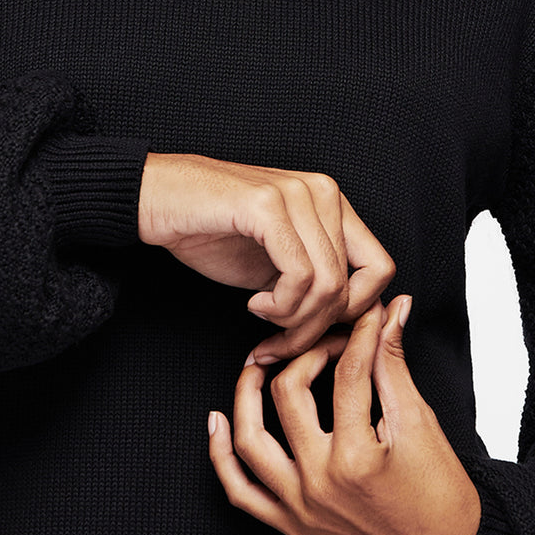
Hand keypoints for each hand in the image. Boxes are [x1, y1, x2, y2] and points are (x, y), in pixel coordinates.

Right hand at [139, 152, 394, 360]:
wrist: (154, 200)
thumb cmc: (209, 231)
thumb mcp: (274, 263)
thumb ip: (314, 281)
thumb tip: (351, 325)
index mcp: (330, 202)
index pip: (380, 268)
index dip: (354, 313)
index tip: (312, 332)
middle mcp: (322, 192)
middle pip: (355, 286)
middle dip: (316, 328)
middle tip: (279, 342)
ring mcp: (296, 194)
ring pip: (330, 285)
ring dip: (295, 322)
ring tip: (263, 319)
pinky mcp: (267, 205)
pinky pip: (300, 276)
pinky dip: (280, 307)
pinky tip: (253, 304)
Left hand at [206, 296, 481, 534]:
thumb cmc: (441, 493)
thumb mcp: (420, 422)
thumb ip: (394, 362)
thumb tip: (393, 310)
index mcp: (357, 457)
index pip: (345, 374)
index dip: (356, 334)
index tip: (363, 316)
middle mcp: (321, 484)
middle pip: (289, 394)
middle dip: (306, 353)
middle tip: (323, 340)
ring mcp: (301, 509)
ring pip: (250, 441)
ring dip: (245, 395)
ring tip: (256, 363)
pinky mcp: (294, 527)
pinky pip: (241, 493)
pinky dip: (222, 457)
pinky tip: (218, 420)